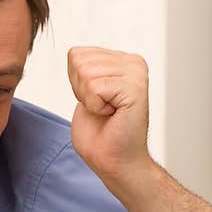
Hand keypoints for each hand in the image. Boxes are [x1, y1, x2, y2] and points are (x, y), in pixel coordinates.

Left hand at [67, 46, 150, 181]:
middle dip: (80, 89)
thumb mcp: (83, 90)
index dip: (75, 82)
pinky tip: (112, 113)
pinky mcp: (136, 88)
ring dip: (89, 98)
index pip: (76, 54)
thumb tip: (74, 52)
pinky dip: (95, 106)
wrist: (114, 159)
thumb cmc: (99, 132)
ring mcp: (136, 73)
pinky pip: (95, 88)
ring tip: (107, 111)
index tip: (94, 99)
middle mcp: (132, 62)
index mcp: (120, 59)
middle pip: (79, 61)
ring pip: (86, 73)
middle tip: (101, 107)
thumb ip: (82, 68)